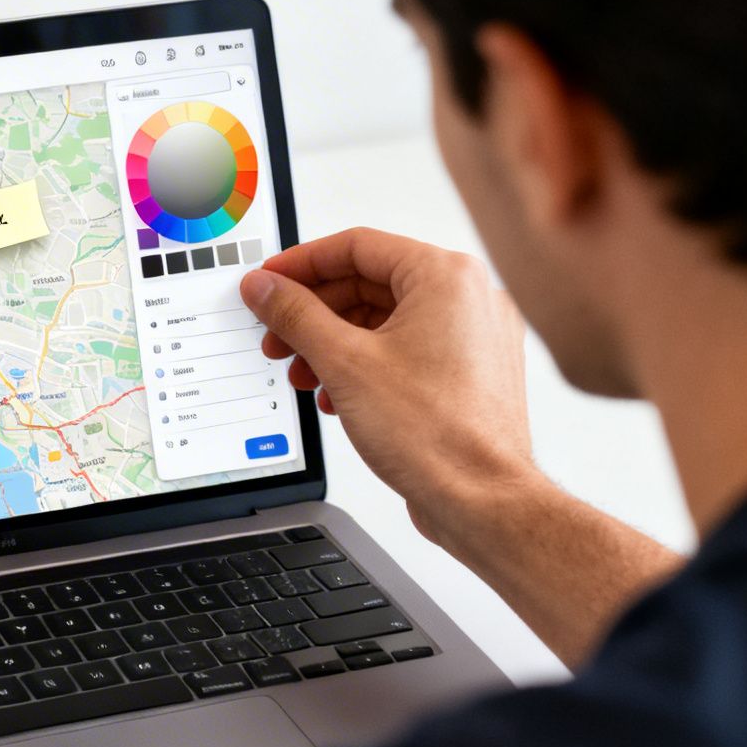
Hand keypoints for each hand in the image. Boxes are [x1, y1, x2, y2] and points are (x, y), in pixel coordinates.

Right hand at [240, 227, 536, 543]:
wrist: (481, 499)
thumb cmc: (437, 435)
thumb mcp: (344, 363)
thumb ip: (295, 315)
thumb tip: (265, 289)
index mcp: (446, 277)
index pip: (357, 246)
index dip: (301, 264)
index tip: (269, 282)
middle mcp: (469, 297)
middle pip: (369, 283)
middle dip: (314, 313)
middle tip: (276, 335)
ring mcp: (473, 335)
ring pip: (385, 320)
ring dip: (334, 343)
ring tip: (303, 372)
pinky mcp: (468, 371)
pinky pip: (406, 348)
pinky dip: (364, 363)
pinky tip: (336, 393)